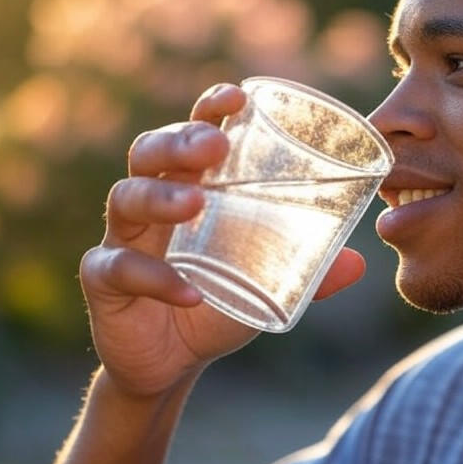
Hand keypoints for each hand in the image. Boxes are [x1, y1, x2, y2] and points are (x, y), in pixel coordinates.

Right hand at [79, 84, 366, 399]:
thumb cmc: (216, 305)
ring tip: (196, 203)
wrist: (172, 366)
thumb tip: (359, 263)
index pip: (192, 136)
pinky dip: (157, 279)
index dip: (209, 111)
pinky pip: (120, 269)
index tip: (237, 97)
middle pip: (149, 153)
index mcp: (187, 190)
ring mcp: (121, 240)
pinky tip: (191, 293)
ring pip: (126, 200)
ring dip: (161, 197)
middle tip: (213, 147)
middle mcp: (149, 205)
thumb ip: (308, 273)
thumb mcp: (263, 285)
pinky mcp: (103, 283)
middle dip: (178, 142)